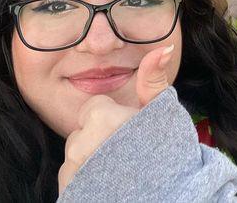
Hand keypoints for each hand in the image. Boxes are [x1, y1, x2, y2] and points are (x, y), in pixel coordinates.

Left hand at [57, 44, 173, 193]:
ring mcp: (74, 170)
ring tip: (117, 172)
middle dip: (99, 141)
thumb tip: (162, 47)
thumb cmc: (167, 155)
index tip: (128, 132)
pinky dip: (83, 182)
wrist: (166, 194)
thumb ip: (153, 79)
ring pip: (75, 156)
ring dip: (90, 162)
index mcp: (102, 118)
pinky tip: (105, 186)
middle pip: (82, 133)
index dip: (112, 119)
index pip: (94, 110)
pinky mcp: (70, 192)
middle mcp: (82, 143)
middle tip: (125, 154)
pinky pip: (69, 180)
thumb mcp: (162, 113)